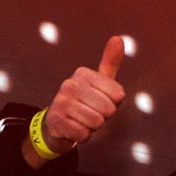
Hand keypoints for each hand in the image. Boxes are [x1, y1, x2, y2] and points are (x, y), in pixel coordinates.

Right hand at [25, 35, 125, 167]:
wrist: (57, 124)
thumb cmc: (84, 102)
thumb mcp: (99, 82)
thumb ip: (110, 62)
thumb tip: (119, 38)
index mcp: (83, 73)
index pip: (118, 95)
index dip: (114, 104)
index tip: (100, 101)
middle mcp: (69, 84)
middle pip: (108, 110)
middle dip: (104, 117)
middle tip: (91, 113)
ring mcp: (60, 102)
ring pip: (96, 122)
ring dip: (93, 127)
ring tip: (82, 120)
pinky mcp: (56, 121)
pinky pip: (84, 134)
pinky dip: (83, 136)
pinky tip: (74, 129)